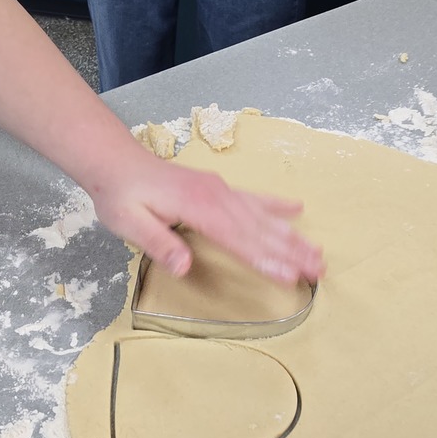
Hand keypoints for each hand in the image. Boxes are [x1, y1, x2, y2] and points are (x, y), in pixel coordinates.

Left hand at [87, 154, 324, 284]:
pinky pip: (254, 198)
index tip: (289, 275)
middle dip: (292, 251)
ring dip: (292, 235)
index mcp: (197, 207)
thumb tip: (184, 266)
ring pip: (263, 216)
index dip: (265, 259)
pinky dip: (276, 206)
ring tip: (318, 252)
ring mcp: (221, 190)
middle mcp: (217, 196)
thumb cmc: (120, 195)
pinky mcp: (218, 188)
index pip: (238, 239)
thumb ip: (159, 243)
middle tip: (319, 270)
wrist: (117, 162)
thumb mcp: (129, 223)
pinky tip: (297, 209)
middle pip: (260, 229)